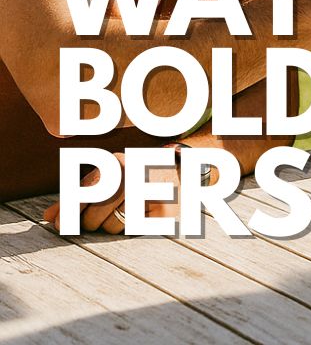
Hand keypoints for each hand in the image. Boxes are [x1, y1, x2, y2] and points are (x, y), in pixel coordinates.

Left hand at [43, 151, 179, 234]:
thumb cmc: (132, 177)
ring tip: (124, 211)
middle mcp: (132, 175)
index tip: (59, 224)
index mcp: (116, 163)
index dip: (68, 212)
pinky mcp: (161, 211)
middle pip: (93, 217)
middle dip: (90, 223)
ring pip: (110, 227)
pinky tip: (137, 216)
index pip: (82, 196)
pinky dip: (129, 229)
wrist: (175, 170)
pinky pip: (130, 232)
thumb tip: (48, 216)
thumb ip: (77, 195)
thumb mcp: (106, 178)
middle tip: (98, 218)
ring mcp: (148, 192)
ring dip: (111, 226)